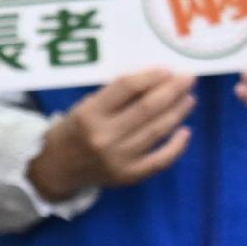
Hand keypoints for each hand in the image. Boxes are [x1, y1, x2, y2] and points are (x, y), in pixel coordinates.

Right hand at [26, 67, 191, 200]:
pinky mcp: (129, 175)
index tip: (168, 69)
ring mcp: (118, 158)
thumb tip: (155, 81)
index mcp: (89, 114)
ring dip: (178, 112)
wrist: (58, 169)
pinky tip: (185, 131)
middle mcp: (103, 136)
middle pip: (147, 108)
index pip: (126, 88)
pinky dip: (177, 146)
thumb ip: (114, 96)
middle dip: (172, 90)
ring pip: (157, 131)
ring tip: (189, 98)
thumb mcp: (84, 107)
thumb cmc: (73, 130)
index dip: (151, 76)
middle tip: (189, 78)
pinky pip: (160, 160)